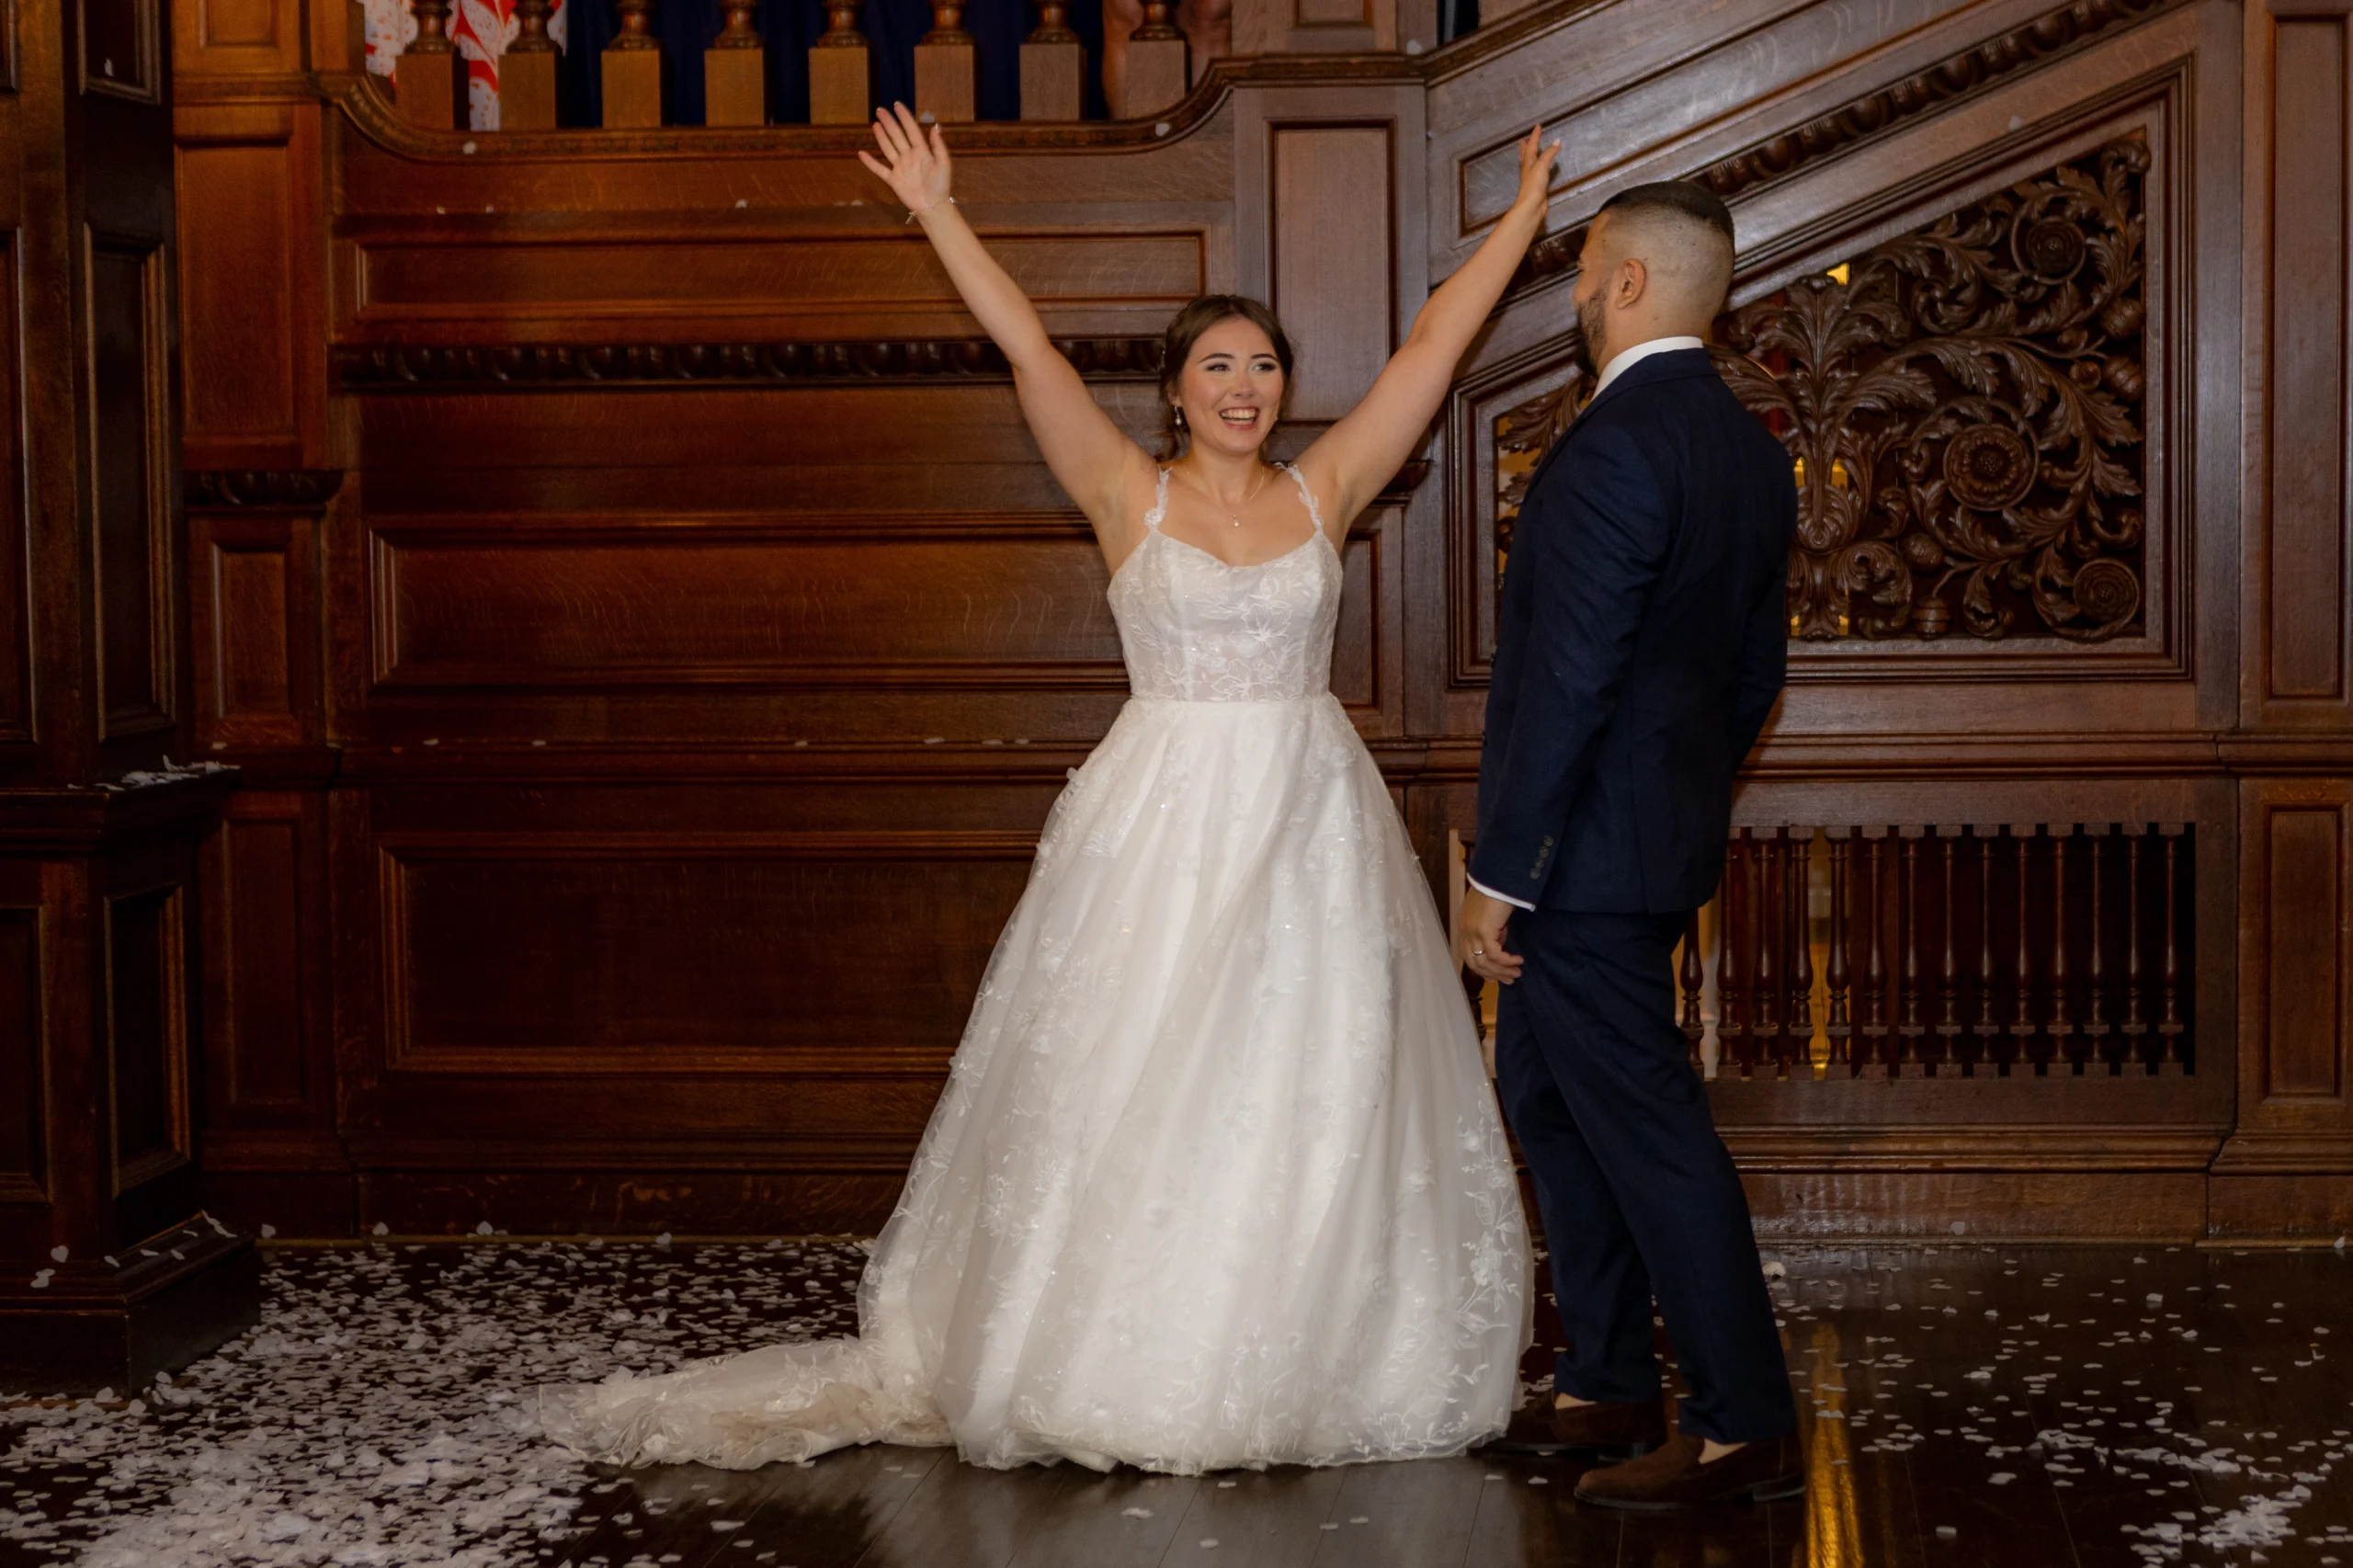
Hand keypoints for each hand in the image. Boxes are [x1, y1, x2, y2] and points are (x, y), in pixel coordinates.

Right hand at [858, 102, 952, 217]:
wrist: (933, 206)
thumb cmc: (941, 186)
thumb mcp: (944, 164)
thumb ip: (938, 146)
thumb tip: (934, 126)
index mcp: (921, 151)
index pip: (911, 130)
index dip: (904, 117)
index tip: (897, 105)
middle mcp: (909, 156)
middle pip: (897, 136)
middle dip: (889, 122)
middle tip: (880, 110)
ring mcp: (900, 167)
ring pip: (888, 148)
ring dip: (881, 136)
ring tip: (875, 124)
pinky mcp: (893, 180)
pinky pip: (879, 169)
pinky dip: (870, 162)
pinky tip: (862, 153)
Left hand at [1461, 887, 1524, 985]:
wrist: (1497, 877)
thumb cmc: (1497, 891)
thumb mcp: (1492, 914)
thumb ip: (1493, 929)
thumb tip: (1501, 942)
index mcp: (1465, 927)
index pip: (1469, 955)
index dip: (1482, 969)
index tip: (1496, 977)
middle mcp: (1465, 931)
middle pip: (1475, 963)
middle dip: (1493, 974)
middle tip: (1510, 980)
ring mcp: (1472, 932)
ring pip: (1484, 962)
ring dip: (1502, 970)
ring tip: (1517, 973)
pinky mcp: (1483, 931)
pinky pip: (1494, 954)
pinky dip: (1506, 960)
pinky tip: (1518, 960)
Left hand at [1508, 123, 1560, 220]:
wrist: (1531, 206)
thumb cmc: (1534, 185)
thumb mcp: (1542, 166)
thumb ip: (1549, 154)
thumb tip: (1556, 141)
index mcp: (1528, 162)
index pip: (1531, 146)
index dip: (1535, 136)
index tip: (1538, 126)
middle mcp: (1528, 169)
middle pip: (1526, 154)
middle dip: (1526, 146)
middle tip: (1524, 139)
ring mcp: (1531, 178)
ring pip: (1530, 163)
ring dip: (1530, 156)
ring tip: (1530, 151)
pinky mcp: (1536, 186)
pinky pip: (1537, 172)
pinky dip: (1539, 166)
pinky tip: (1540, 169)